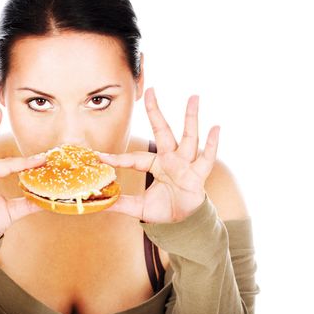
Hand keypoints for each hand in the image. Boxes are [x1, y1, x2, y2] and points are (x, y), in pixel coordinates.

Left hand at [96, 88, 219, 222]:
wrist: (184, 222)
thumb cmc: (163, 209)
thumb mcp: (139, 208)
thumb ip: (121, 204)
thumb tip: (99, 204)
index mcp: (154, 165)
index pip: (133, 159)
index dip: (116, 158)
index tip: (98, 156)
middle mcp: (170, 159)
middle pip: (162, 131)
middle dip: (156, 112)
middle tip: (152, 91)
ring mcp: (185, 165)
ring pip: (189, 137)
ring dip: (191, 117)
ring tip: (193, 97)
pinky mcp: (198, 175)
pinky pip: (206, 158)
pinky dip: (211, 144)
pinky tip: (216, 128)